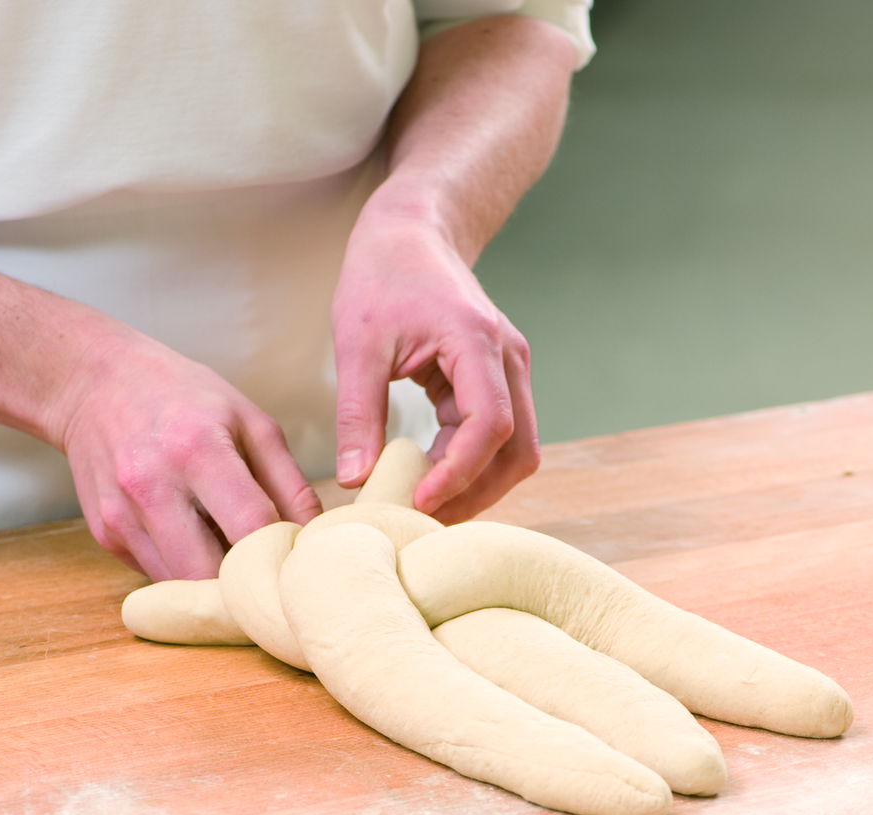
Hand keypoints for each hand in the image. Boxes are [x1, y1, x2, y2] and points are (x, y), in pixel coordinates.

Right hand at [54, 330, 321, 579]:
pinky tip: (197, 546)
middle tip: (272, 585)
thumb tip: (318, 539)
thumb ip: (289, 483)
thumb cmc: (184, 398)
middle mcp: (152, 485)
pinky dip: (184, 572)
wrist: (95, 383)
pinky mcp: (105, 534)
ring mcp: (122, 514)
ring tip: (238, 567)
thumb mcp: (250, 422)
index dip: (284, 556)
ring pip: (181, 585)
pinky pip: (156, 575)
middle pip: (210, 573)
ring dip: (214, 587)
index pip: (251, 526)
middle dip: (245, 588)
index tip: (304, 567)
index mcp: (198, 449)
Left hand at [331, 210, 539, 522]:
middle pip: (517, 450)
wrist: (411, 234)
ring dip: (476, 485)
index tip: (417, 501)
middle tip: (421, 522)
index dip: (459, 472)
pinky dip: (468, 466)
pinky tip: (427, 480)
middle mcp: (507, 359)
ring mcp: (509, 371)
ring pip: (515, 450)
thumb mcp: (357, 344)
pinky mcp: (497, 381)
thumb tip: (355, 480)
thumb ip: (357, 414)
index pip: (490, 425)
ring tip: (423, 508)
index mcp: (476, 341)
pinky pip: (497, 438)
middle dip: (474, 493)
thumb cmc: (382, 277)